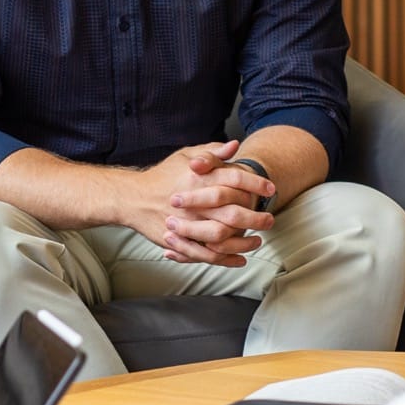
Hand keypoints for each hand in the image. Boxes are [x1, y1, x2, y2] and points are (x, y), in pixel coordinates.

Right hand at [121, 141, 275, 267]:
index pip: (234, 179)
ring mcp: (187, 224)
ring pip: (223, 237)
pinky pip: (207, 255)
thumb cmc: (163, 176)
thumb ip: (211, 152)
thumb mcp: (185, 156)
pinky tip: (241, 258)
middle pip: (233, 212)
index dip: (255, 184)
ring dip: (244, 241)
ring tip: (257, 240)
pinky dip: (227, 259)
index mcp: (198, 178)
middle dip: (256, 217)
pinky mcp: (180, 241)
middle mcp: (194, 202)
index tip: (270, 189)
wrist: (134, 198)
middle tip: (270, 219)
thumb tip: (235, 145)